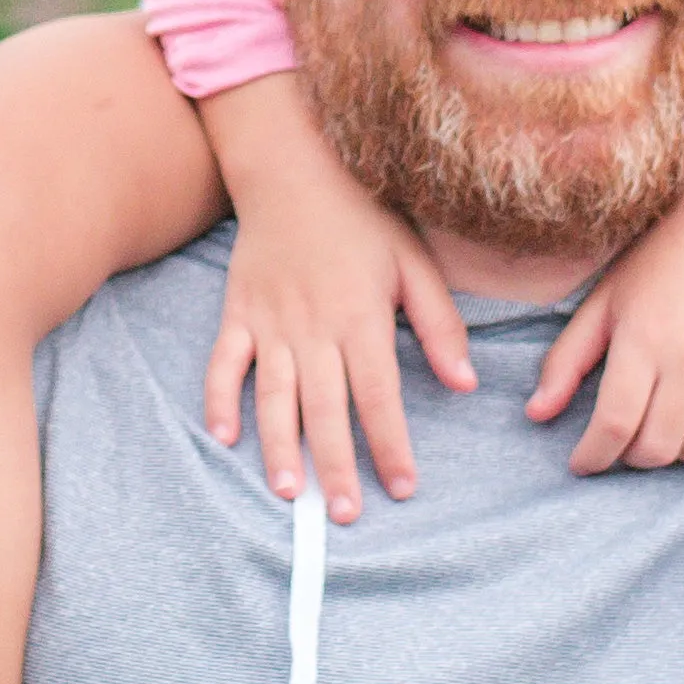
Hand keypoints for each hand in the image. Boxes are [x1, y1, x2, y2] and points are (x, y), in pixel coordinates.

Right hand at [198, 70, 472, 521]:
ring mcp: (269, 322)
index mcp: (362, 316)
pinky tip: (224, 438)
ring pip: (273, 397)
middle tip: (348, 515)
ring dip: (281, 447)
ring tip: (292, 494)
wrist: (294, 168)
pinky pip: (223, 365)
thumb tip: (464, 383)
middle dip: (337, 465)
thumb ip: (440, 324)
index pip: (379, 395)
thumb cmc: (363, 219)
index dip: (391, 444)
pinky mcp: (237, 314)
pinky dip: (219, 401)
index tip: (402, 488)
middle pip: (326, 409)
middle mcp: (314, 327)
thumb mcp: (415, 263)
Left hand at [529, 151, 683, 472]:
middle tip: (619, 441)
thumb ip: (567, 360)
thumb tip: (536, 414)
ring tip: (657, 426)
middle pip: (657, 449)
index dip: (592, 457)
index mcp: (645, 340)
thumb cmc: (662, 257)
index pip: (614, 425)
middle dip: (628, 458)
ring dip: (672, 452)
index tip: (581, 462)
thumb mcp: (604, 301)